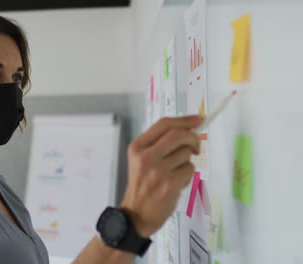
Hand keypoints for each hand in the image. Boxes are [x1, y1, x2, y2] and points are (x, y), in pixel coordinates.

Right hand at [120, 116, 202, 237]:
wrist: (136, 213)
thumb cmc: (142, 185)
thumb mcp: (141, 159)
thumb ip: (160, 143)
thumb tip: (190, 128)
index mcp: (137, 147)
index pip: (164, 124)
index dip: (185, 120)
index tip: (198, 120)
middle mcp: (146, 156)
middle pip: (179, 134)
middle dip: (193, 138)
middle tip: (195, 147)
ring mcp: (158, 170)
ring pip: (186, 154)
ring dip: (187, 162)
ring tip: (175, 173)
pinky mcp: (170, 183)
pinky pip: (190, 169)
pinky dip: (187, 176)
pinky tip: (177, 183)